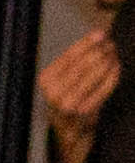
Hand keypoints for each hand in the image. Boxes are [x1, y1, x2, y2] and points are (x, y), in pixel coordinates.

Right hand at [49, 28, 115, 162]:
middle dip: (102, 50)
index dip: (88, 42)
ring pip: (97, 72)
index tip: (102, 33)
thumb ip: (76, 58)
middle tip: (111, 45)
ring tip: (114, 56)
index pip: (70, 55)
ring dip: (110, 60)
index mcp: (46, 80)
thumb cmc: (68, 97)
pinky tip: (116, 68)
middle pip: (85, 62)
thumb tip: (99, 34)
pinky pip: (106, 86)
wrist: (68, 129)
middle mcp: (55, 92)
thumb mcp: (62, 78)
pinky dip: (113, 75)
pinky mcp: (86, 111)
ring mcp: (70, 103)